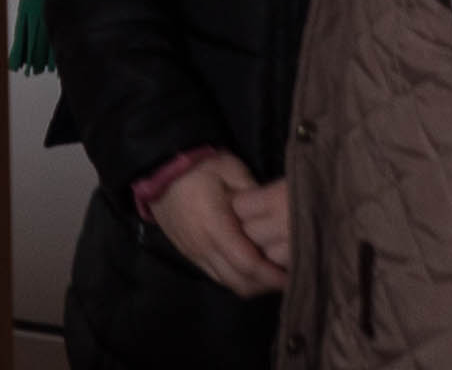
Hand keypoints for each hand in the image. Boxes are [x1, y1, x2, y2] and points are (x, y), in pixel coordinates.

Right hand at [150, 156, 289, 296]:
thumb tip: (277, 215)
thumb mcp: (231, 170)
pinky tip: (249, 268)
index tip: (292, 274)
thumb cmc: (199, 167)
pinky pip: (216, 276)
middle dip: (265, 285)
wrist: (159, 169)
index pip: (247, 263)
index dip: (271, 275)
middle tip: (287, 277)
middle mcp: (203, 247)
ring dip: (251, 284)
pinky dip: (235, 278)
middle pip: (239, 282)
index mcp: (215, 226)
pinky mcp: (190, 255)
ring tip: (271, 275)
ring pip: (227, 283)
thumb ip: (255, 195)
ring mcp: (194, 254)